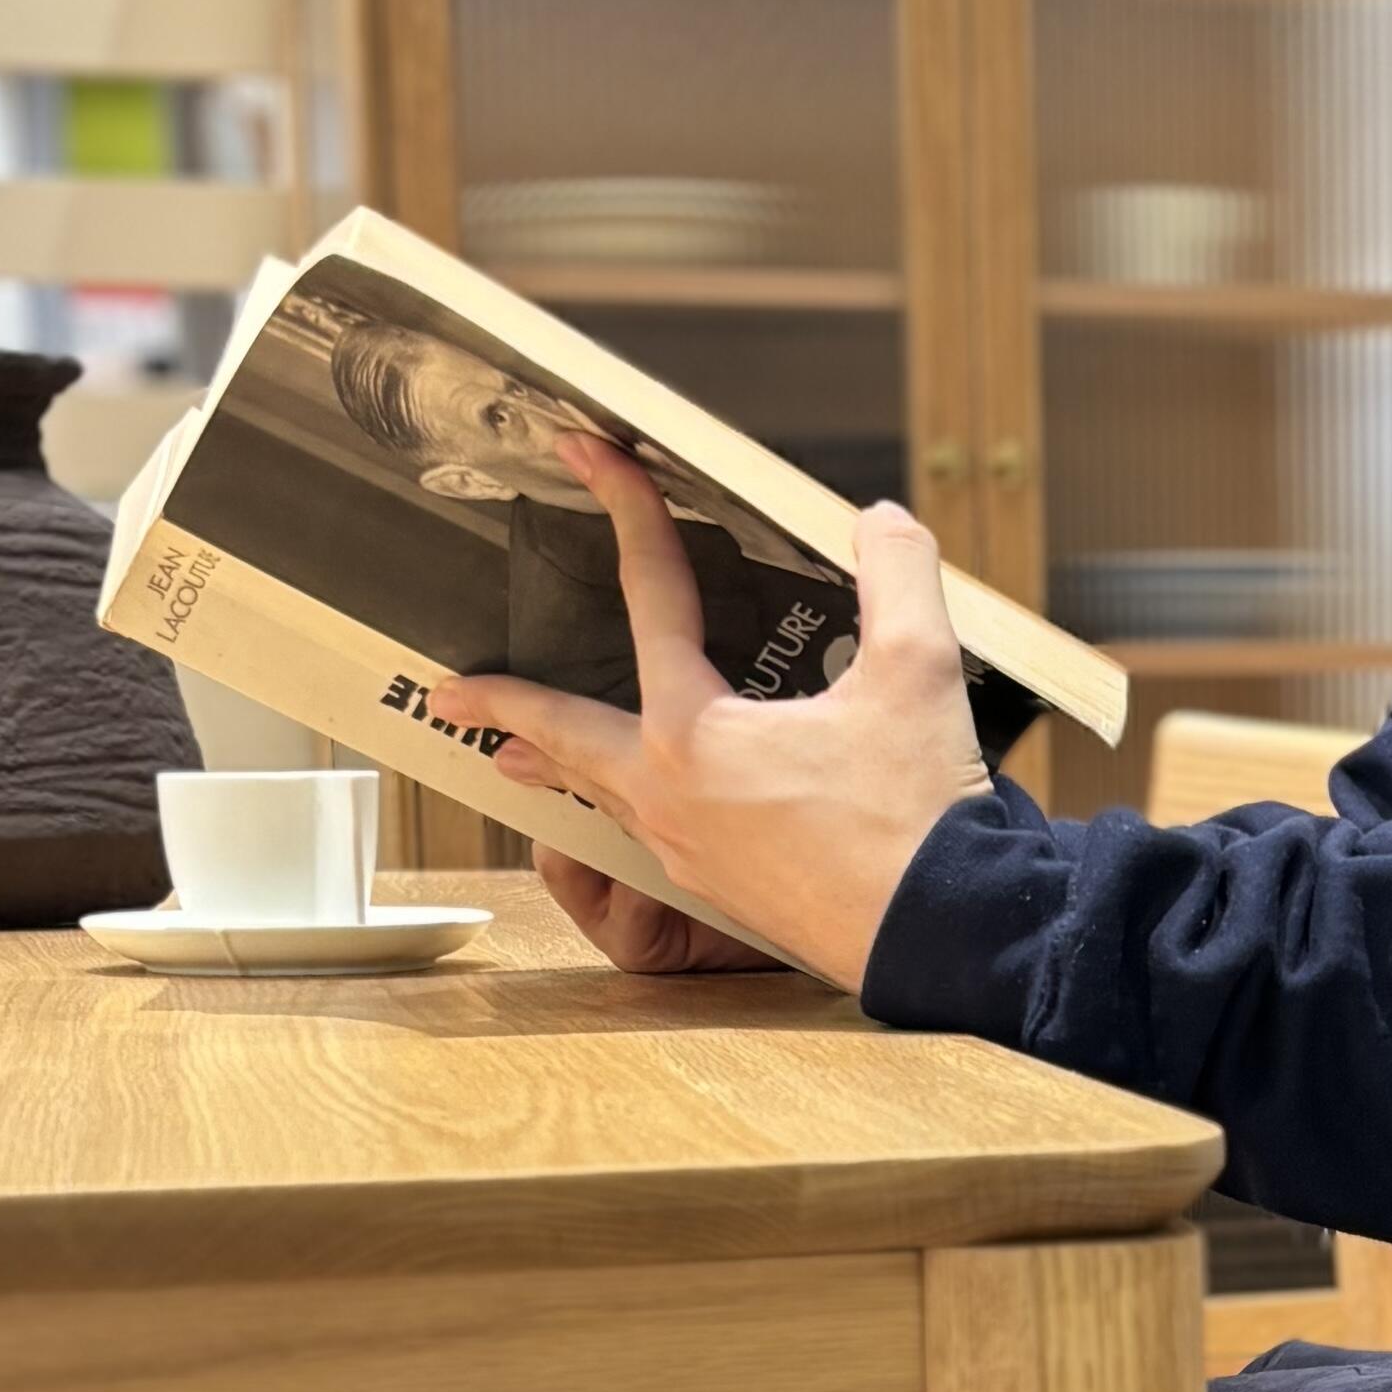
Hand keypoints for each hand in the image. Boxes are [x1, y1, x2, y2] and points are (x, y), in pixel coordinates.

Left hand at [424, 438, 992, 993]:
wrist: (943, 936)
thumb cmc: (921, 816)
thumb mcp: (919, 670)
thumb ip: (896, 576)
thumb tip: (880, 520)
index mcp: (696, 731)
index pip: (653, 597)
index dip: (629, 513)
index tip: (595, 455)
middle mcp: (670, 795)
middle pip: (568, 734)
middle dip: (506, 708)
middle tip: (448, 697)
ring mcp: (688, 853)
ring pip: (604, 794)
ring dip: (560, 764)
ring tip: (518, 758)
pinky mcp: (722, 894)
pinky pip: (648, 837)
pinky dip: (623, 808)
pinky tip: (638, 810)